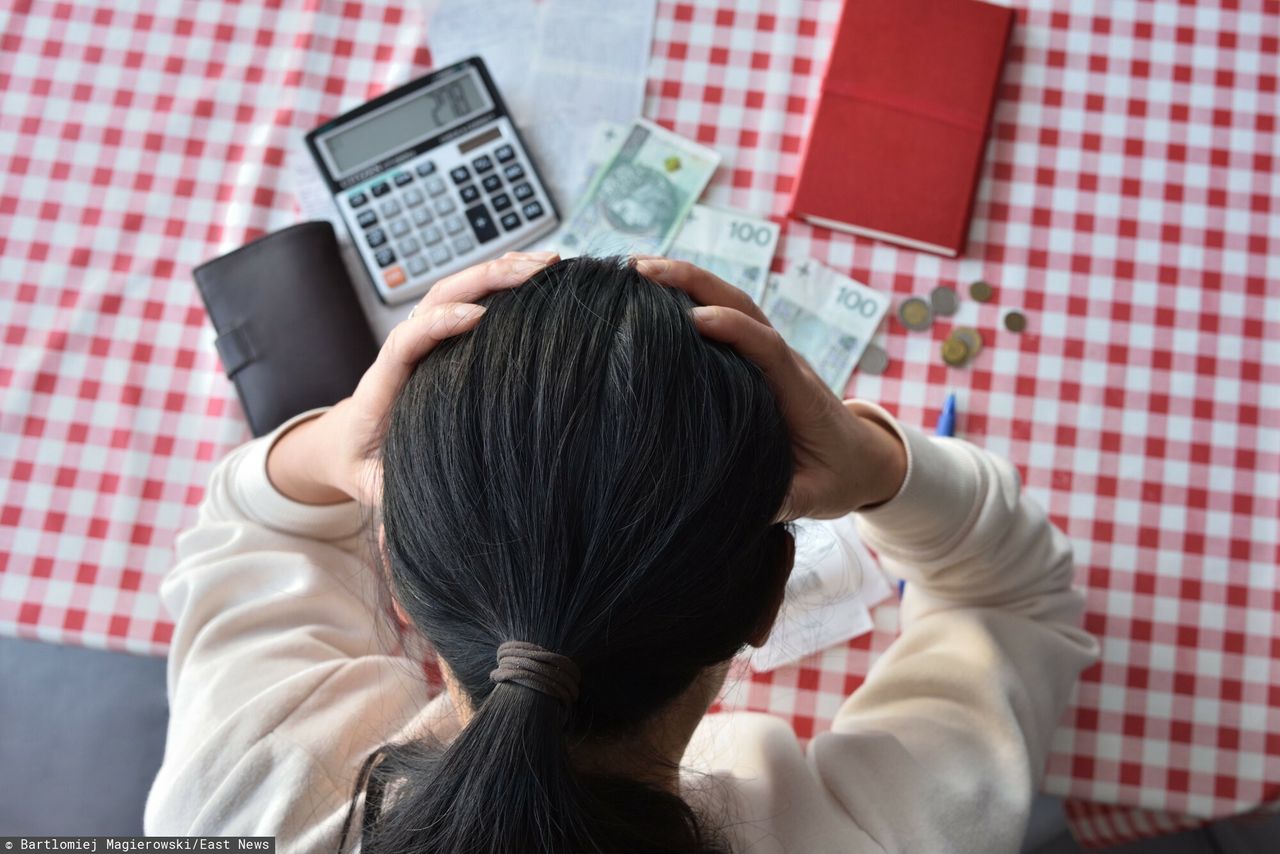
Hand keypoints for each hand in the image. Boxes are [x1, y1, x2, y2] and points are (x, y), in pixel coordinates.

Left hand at [270, 251, 557, 506]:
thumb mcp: (377, 494)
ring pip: (457, 287)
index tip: (475, 318)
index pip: (406, 341)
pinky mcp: (444, 335)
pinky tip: (541, 278)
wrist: (345, 444)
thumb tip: (398, 556)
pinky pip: (470, 297)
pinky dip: (503, 283)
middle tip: (534, 272)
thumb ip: (389, 514)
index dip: (436, 323)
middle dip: (486, 278)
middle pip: (438, 296)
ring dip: (500, 271)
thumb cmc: (370, 469)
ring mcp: (425, 338)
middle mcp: (405, 351)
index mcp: (385, 386)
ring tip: (548, 265)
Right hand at [633, 257, 906, 520]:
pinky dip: (689, 296)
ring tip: (635, 270)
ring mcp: (769, 354)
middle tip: (641, 271)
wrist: (862, 458)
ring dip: (686, 281)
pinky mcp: (755, 355)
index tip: (695, 319)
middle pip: (744, 306)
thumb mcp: (817, 497)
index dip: (735, 330)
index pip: (769, 349)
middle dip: (694, 283)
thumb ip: (786, 499)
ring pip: (731, 302)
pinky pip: (724, 315)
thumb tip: (748, 505)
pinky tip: (651, 292)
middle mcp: (784, 362)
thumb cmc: (837, 476)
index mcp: (800, 393)